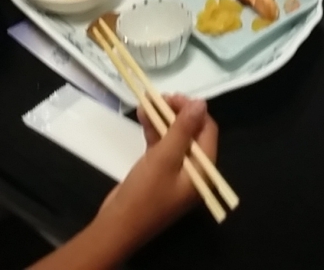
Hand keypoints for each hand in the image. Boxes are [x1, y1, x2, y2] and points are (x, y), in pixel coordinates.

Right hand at [100, 95, 218, 248]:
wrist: (117, 227)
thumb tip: (202, 103)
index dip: (193, 111)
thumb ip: (184, 129)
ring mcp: (176, 172)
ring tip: (146, 102)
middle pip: (191, 133)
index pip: (207, 131)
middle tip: (159, 98)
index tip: (174, 97)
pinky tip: (142, 116)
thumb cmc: (145, 193)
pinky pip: (161, 146)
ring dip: (162, 119)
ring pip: (174, 137)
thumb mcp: (165, 157)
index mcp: (204, 170)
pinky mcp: (159, 173)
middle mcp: (194, 171)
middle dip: (176, 113)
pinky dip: (153, 131)